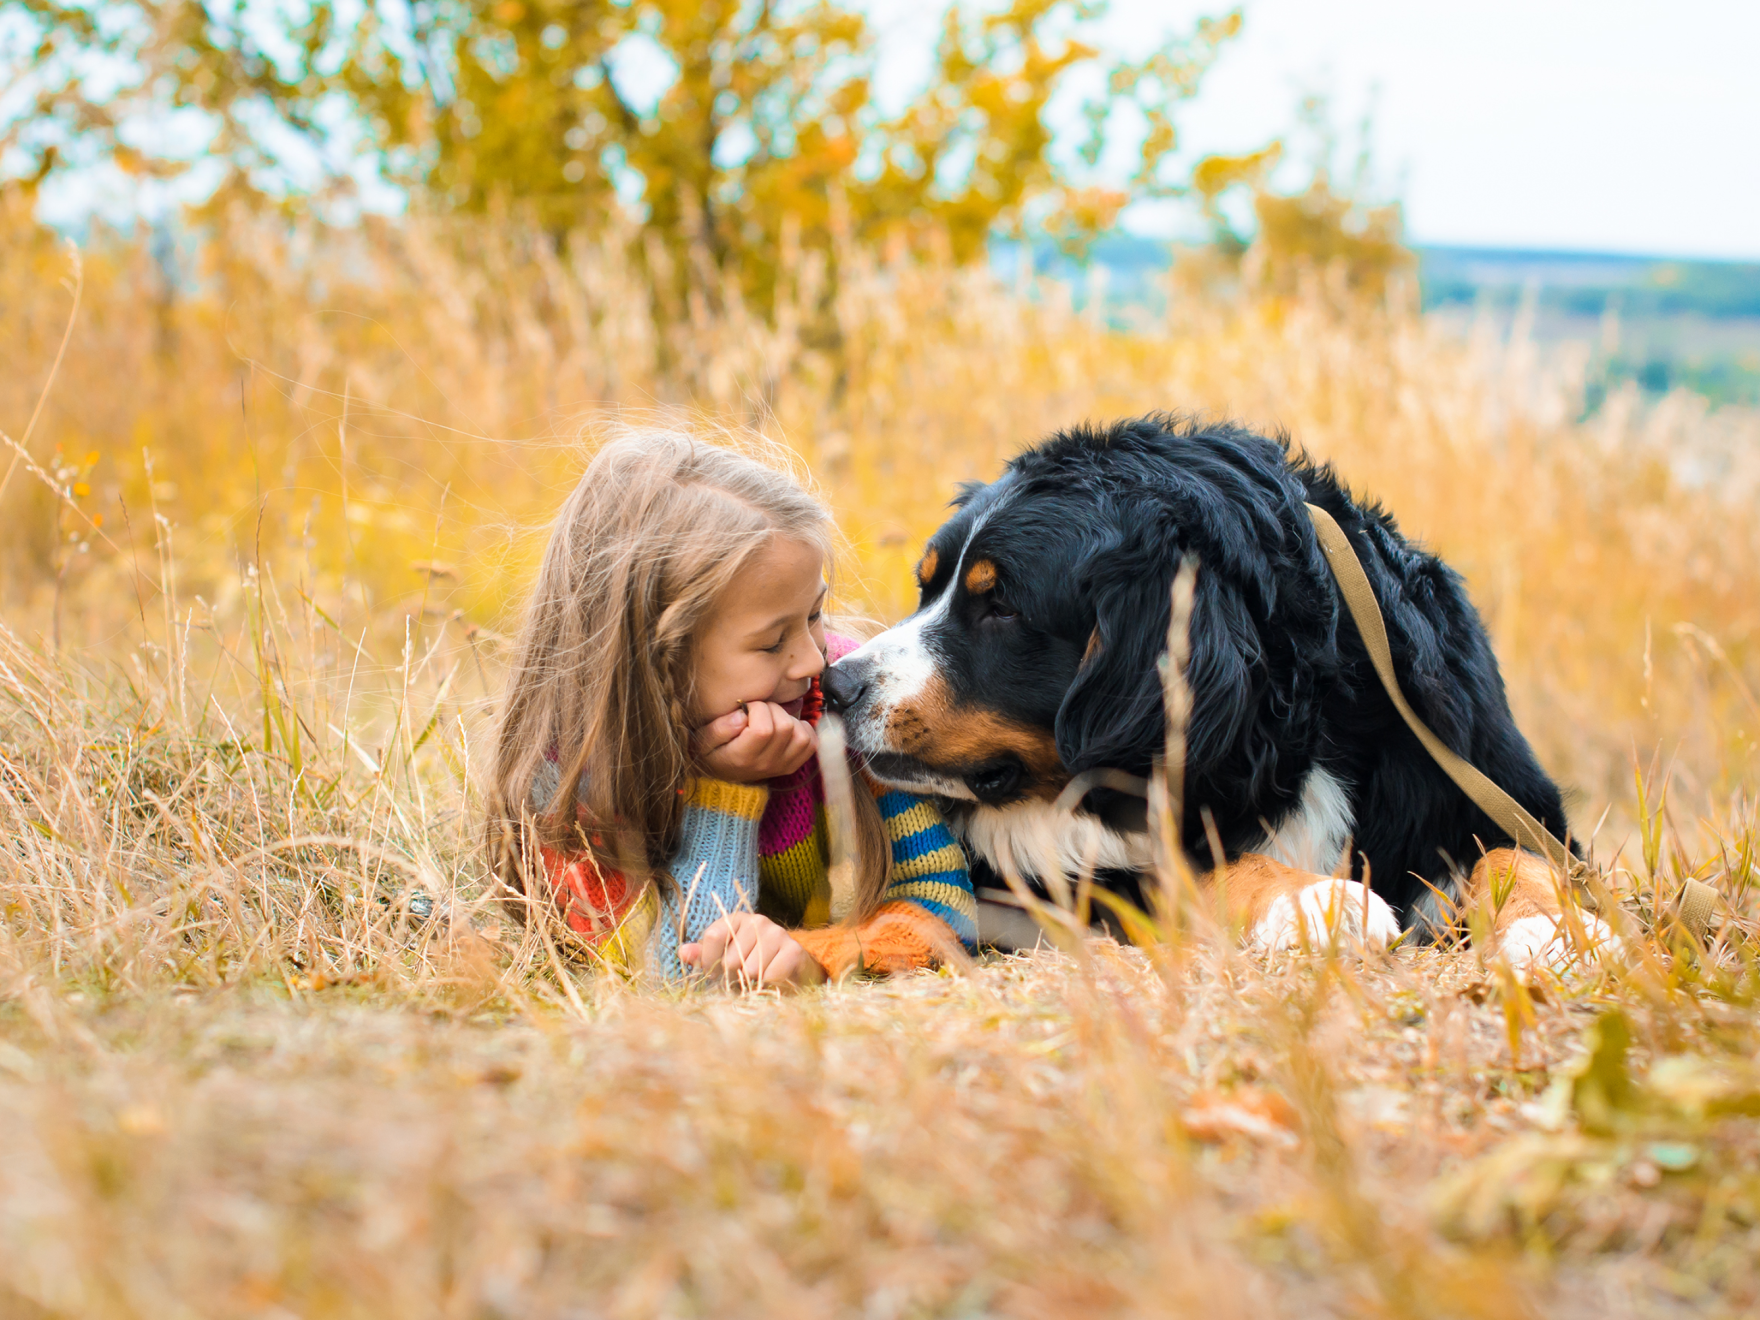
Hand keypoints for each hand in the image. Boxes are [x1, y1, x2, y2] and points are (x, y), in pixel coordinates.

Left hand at [679, 912, 822, 987]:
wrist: (791, 970)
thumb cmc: (751, 964)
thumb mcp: (724, 958)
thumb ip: (702, 956)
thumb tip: (682, 952)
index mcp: (736, 920)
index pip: (713, 936)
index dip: (709, 961)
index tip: (714, 973)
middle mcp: (757, 921)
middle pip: (730, 958)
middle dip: (731, 976)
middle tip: (740, 978)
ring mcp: (777, 933)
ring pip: (750, 969)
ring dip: (750, 982)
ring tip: (756, 978)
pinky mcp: (793, 950)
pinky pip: (770, 975)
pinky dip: (767, 984)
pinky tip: (771, 979)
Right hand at [692, 701, 817, 781]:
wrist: (722, 780)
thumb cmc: (713, 754)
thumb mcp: (703, 741)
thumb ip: (719, 728)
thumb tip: (741, 715)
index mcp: (743, 757)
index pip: (764, 729)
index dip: (757, 709)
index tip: (746, 709)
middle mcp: (766, 764)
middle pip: (785, 727)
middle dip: (773, 710)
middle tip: (759, 712)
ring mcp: (782, 766)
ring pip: (801, 734)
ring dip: (788, 719)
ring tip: (771, 719)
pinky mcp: (792, 765)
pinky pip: (811, 743)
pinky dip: (803, 730)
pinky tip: (786, 728)